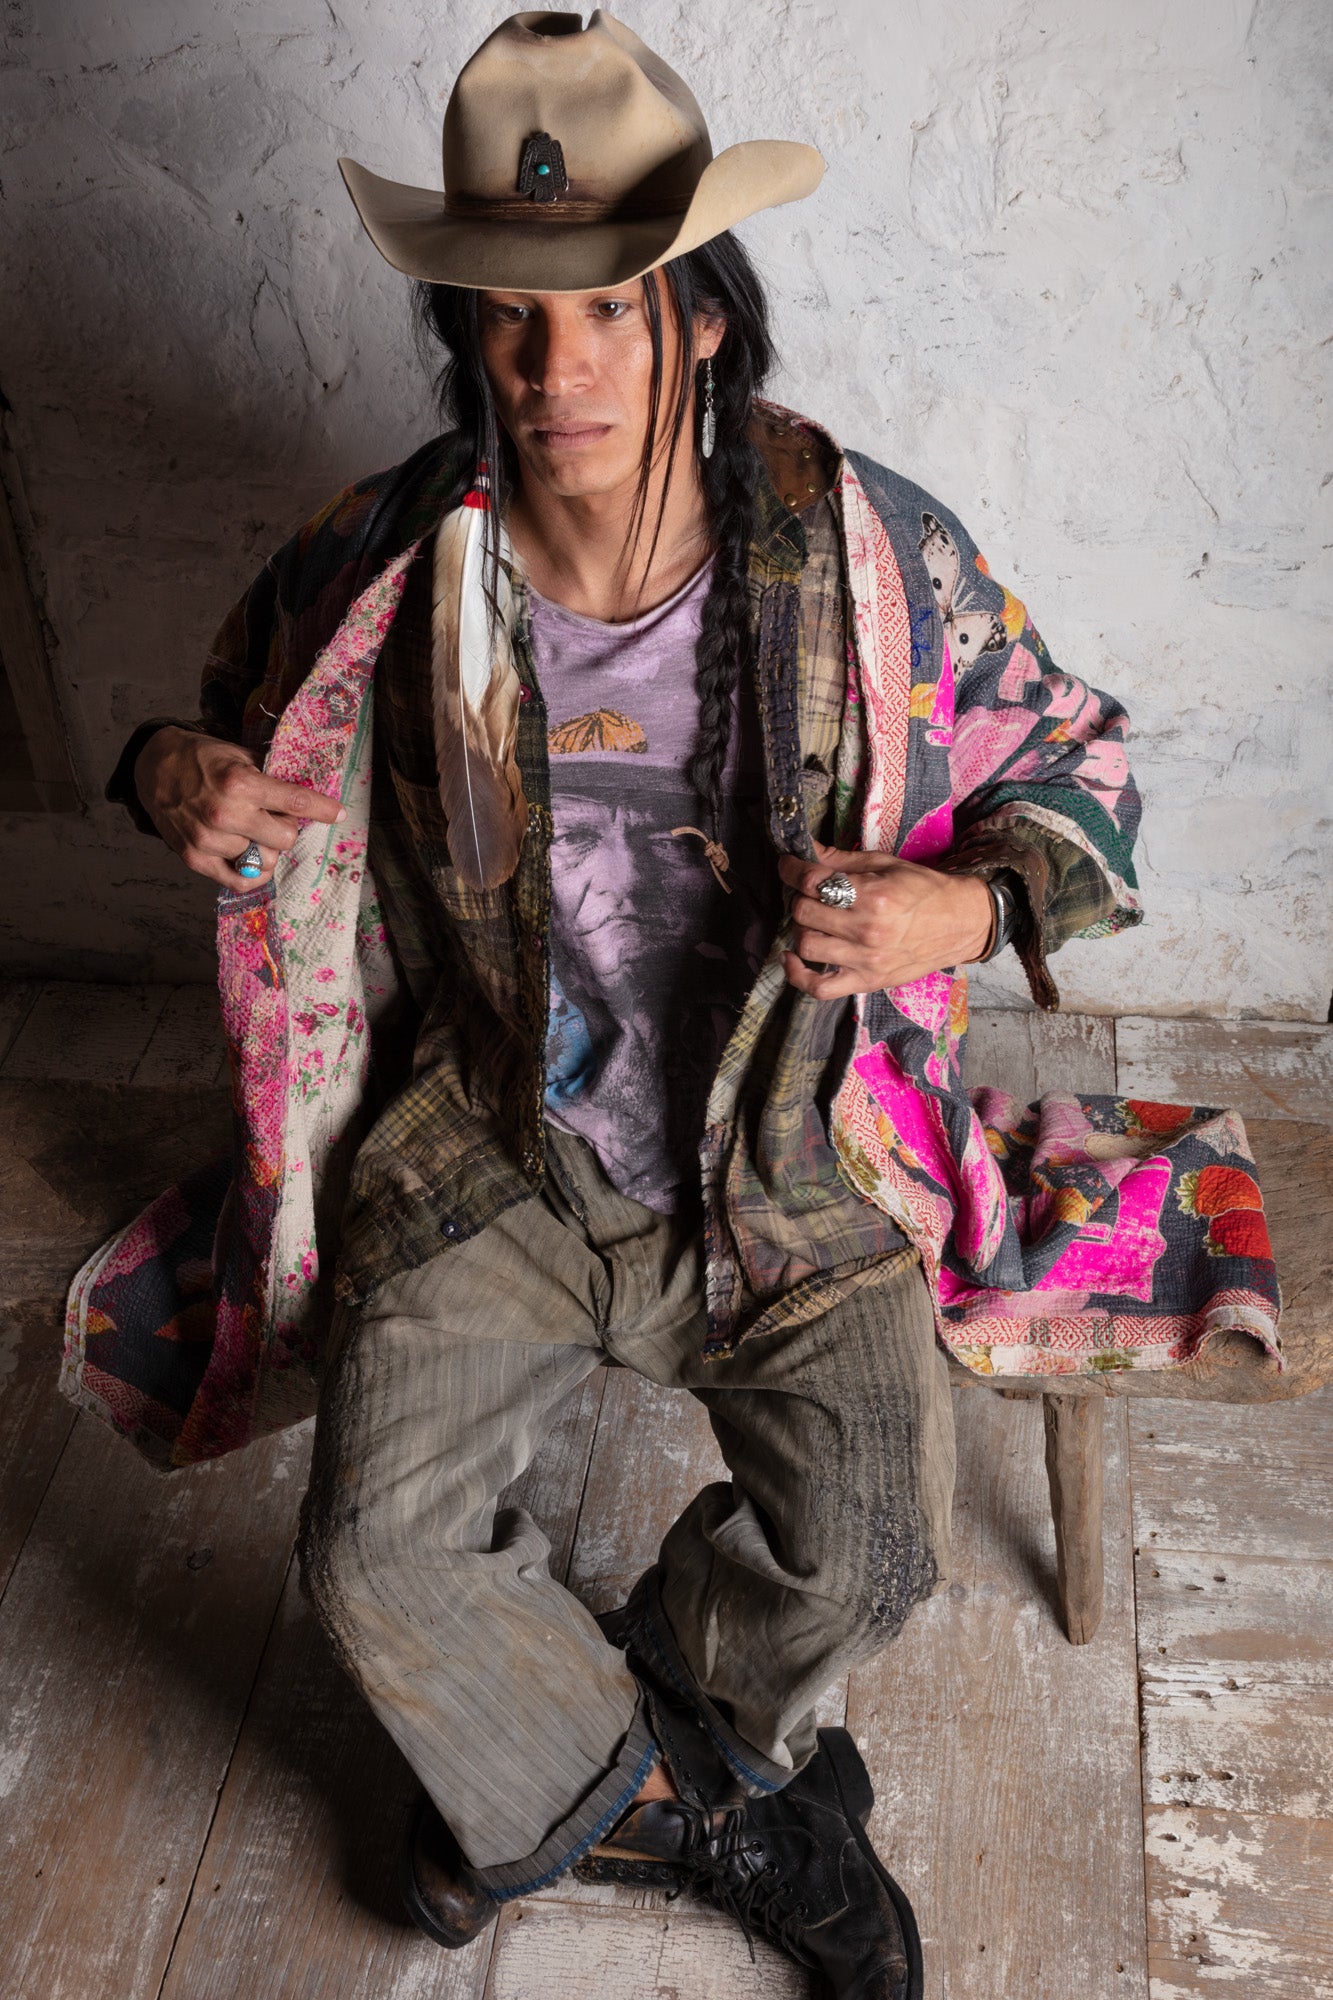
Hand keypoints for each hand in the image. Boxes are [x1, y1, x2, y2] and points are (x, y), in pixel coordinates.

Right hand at [133, 726, 345, 889]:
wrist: (154, 769)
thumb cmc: (203, 760)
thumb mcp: (239, 755)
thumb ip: (271, 777)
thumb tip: (306, 796)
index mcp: (239, 783)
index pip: (294, 800)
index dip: (322, 808)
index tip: (338, 813)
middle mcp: (224, 813)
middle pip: (285, 838)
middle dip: (288, 828)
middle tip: (276, 818)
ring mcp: (208, 839)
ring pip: (265, 860)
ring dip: (265, 846)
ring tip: (252, 831)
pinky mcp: (195, 859)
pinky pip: (240, 880)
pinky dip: (254, 872)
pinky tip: (253, 857)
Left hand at [778, 841, 993, 999]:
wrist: (959, 923)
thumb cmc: (923, 890)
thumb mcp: (885, 864)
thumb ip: (841, 860)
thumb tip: (805, 849)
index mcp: (873, 895)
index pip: (812, 881)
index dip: (792, 869)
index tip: (789, 865)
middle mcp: (867, 930)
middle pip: (804, 912)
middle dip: (799, 897)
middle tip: (808, 893)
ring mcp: (866, 960)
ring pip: (806, 944)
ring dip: (800, 928)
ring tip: (812, 920)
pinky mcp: (866, 982)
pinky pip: (819, 988)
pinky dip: (797, 975)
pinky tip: (792, 957)